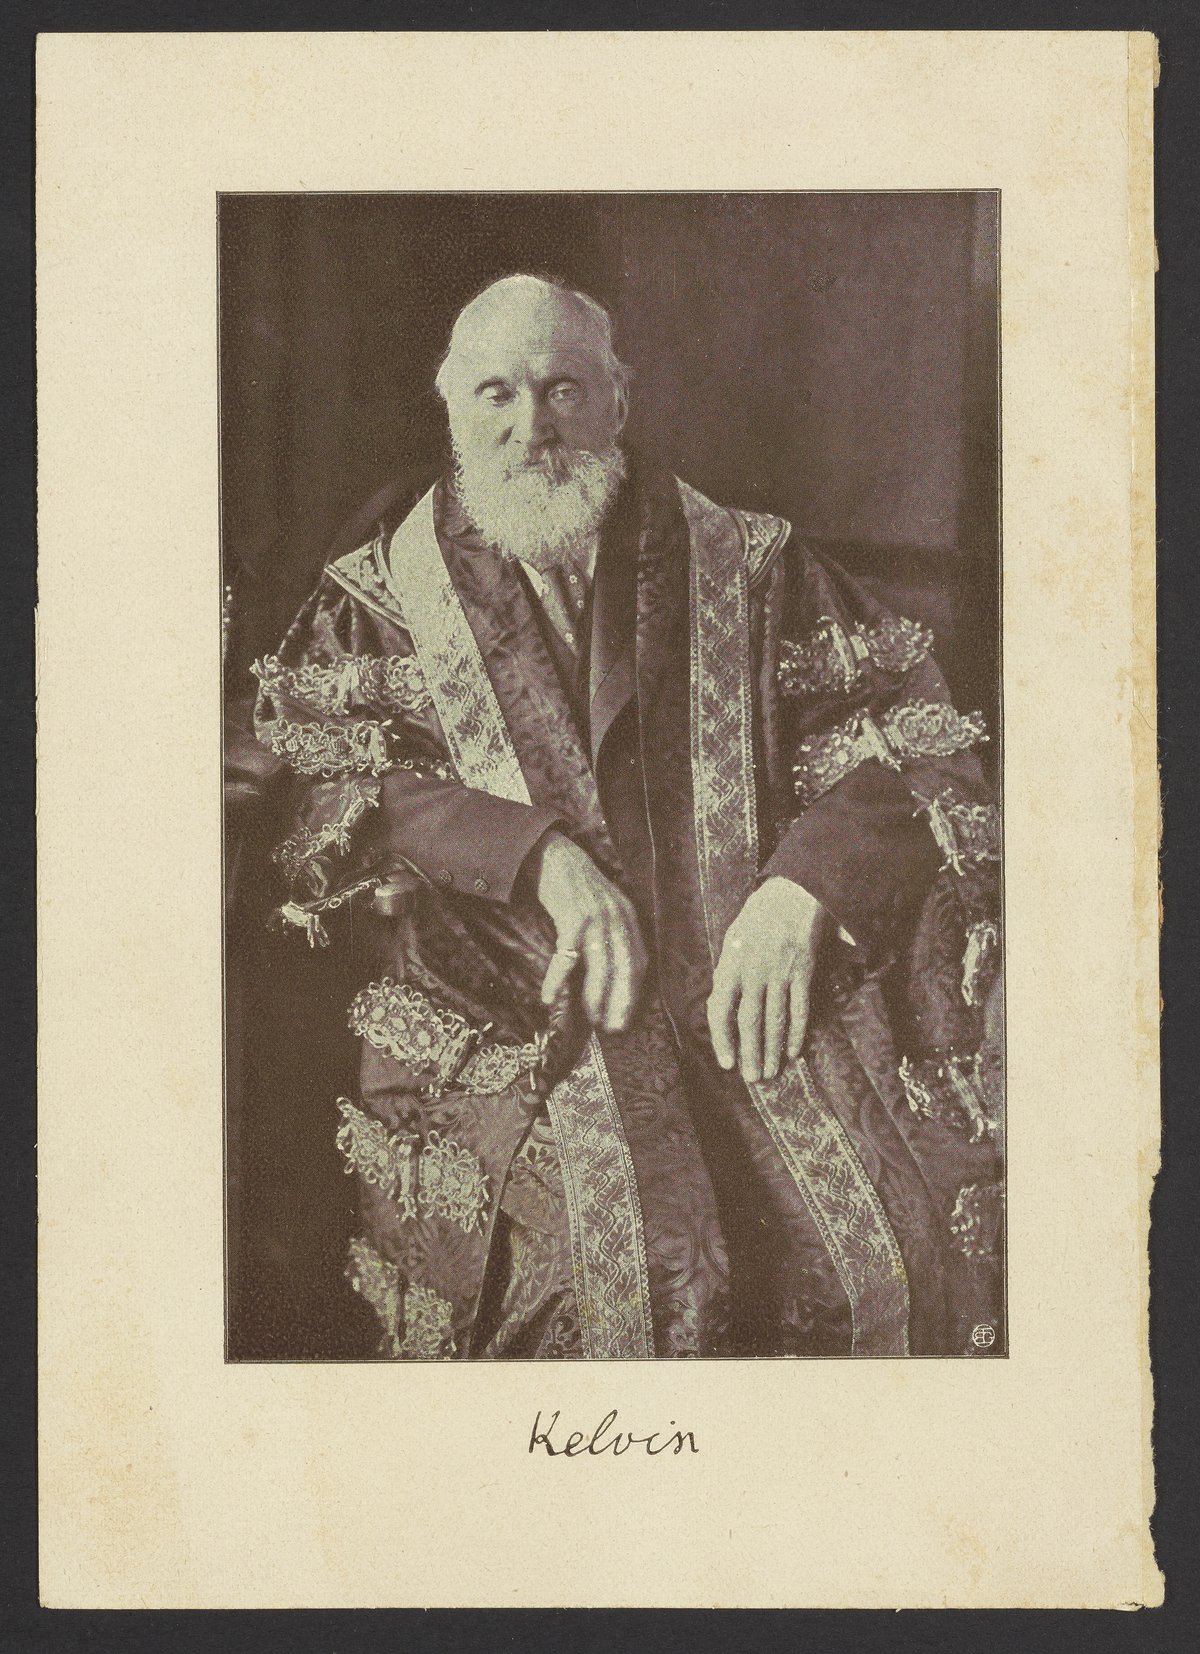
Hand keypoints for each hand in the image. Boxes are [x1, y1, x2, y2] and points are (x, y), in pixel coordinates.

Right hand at [528, 831, 646, 1032]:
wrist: (552, 854)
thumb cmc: (575, 884)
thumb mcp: (603, 904)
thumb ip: (610, 930)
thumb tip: (605, 971)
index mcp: (628, 917)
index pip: (639, 961)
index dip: (634, 991)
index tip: (626, 1015)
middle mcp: (618, 918)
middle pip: (625, 968)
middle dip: (621, 1001)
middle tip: (613, 1028)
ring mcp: (596, 918)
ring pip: (600, 967)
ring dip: (594, 997)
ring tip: (590, 1019)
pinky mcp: (573, 918)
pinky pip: (567, 957)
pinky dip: (558, 978)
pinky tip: (549, 996)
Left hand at [707, 878, 828, 1083]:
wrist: (794, 892)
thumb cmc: (759, 915)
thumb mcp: (733, 937)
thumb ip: (728, 969)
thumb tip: (723, 1002)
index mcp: (731, 963)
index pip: (721, 1009)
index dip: (722, 1039)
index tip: (726, 1062)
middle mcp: (753, 971)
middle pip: (750, 1021)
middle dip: (750, 1053)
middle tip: (752, 1079)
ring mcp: (780, 972)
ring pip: (775, 1020)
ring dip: (772, 1050)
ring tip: (769, 1073)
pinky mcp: (803, 972)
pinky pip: (799, 1008)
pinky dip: (796, 1032)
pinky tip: (793, 1052)